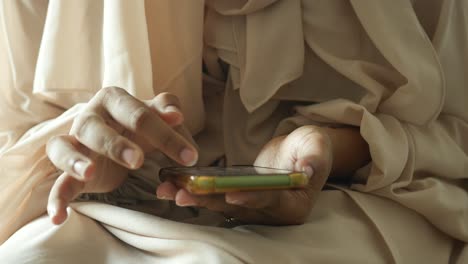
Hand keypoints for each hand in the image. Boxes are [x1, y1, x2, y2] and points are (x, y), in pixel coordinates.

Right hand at [46, 87, 197, 224]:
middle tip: (138, 160)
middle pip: (97, 129)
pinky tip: (59, 216)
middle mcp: (90, 118)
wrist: (116, 136)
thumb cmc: (139, 124)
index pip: (138, 115)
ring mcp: (75, 143)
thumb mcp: (157, 115)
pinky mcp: (69, 171)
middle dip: (116, 144)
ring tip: (91, 172)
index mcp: (115, 100)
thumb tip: (176, 115)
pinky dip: (57, 199)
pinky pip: (58, 183)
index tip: (189, 157)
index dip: (164, 135)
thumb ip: (168, 111)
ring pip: (64, 148)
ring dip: (76, 161)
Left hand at [156, 125, 331, 224]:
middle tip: (183, 195)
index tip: (230, 193)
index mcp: (293, 204)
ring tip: (168, 191)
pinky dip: (197, 192)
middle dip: (210, 201)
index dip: (252, 197)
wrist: (299, 151)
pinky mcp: (240, 199)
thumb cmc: (311, 147)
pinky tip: (174, 186)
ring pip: (222, 205)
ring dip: (196, 198)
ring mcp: (254, 208)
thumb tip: (308, 171)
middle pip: (239, 208)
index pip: (270, 202)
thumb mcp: (317, 147)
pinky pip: (217, 198)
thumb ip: (314, 158)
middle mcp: (272, 213)